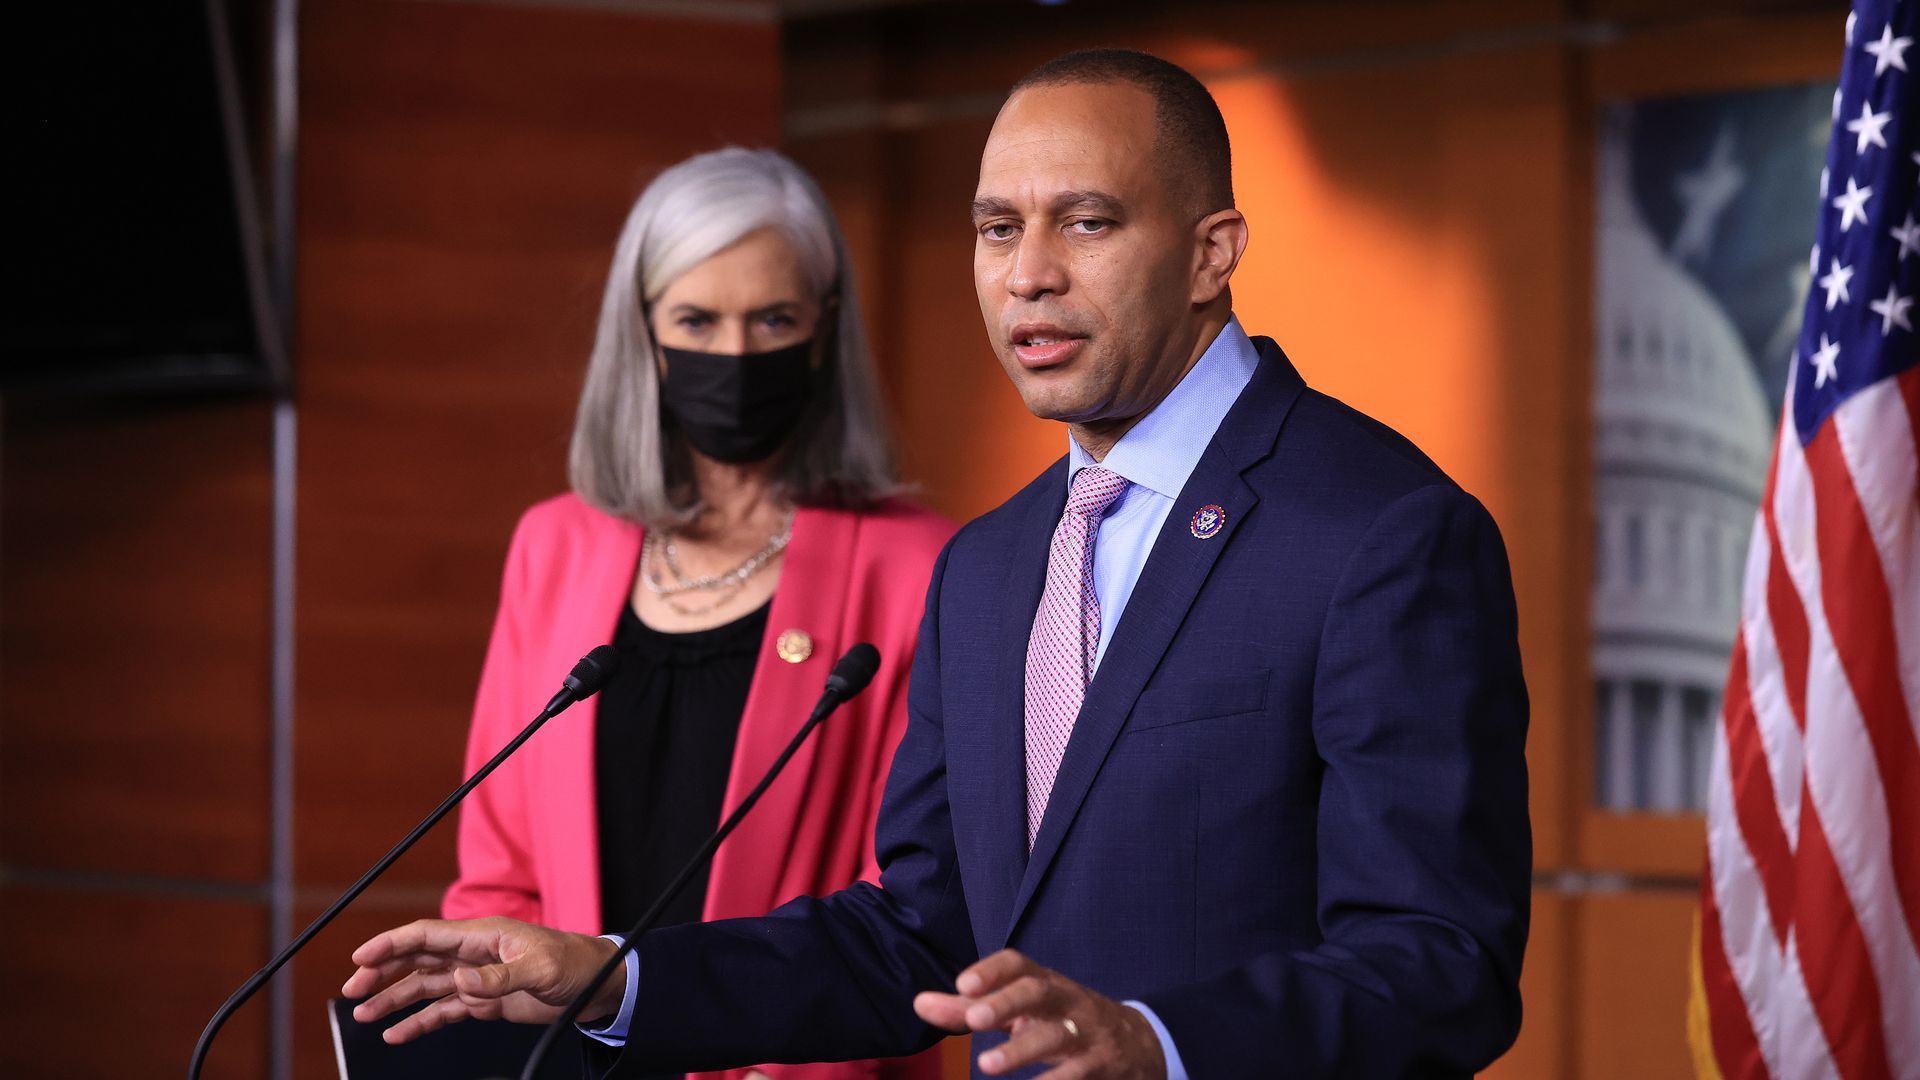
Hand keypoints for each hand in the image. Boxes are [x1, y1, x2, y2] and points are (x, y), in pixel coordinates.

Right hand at [341, 916, 622, 1043]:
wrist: (596, 984)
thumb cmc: (573, 963)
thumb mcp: (538, 969)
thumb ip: (499, 978)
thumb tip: (460, 982)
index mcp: (482, 936)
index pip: (426, 936)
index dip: (390, 944)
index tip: (360, 958)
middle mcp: (472, 954)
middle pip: (416, 960)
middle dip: (381, 973)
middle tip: (352, 991)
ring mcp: (476, 977)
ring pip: (424, 987)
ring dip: (393, 1000)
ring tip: (363, 1017)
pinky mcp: (483, 1000)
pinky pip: (443, 1011)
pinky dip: (419, 1022)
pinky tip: (397, 1035)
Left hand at [912, 950, 1165, 1078]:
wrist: (1138, 1044)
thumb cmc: (1060, 1020)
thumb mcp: (1020, 1010)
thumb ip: (969, 1008)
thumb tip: (919, 1003)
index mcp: (1042, 982)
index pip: (1018, 965)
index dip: (992, 970)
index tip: (962, 984)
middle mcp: (1065, 1001)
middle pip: (1038, 992)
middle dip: (1006, 1002)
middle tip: (974, 1018)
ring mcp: (1085, 1033)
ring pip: (1056, 1036)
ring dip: (1021, 1050)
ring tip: (986, 1065)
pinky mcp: (1100, 1067)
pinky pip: (1077, 1076)